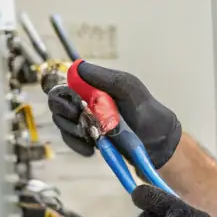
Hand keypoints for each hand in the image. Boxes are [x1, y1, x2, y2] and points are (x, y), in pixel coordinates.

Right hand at [47, 62, 182, 166]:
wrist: (158, 144)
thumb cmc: (146, 112)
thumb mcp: (129, 89)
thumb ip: (106, 78)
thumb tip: (79, 67)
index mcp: (95, 85)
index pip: (65, 83)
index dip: (62, 92)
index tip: (73, 102)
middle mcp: (87, 101)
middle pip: (58, 104)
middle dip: (65, 112)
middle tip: (80, 118)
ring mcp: (86, 120)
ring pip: (63, 123)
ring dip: (72, 130)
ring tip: (91, 136)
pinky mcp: (89, 139)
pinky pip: (72, 140)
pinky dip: (78, 145)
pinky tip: (91, 149)